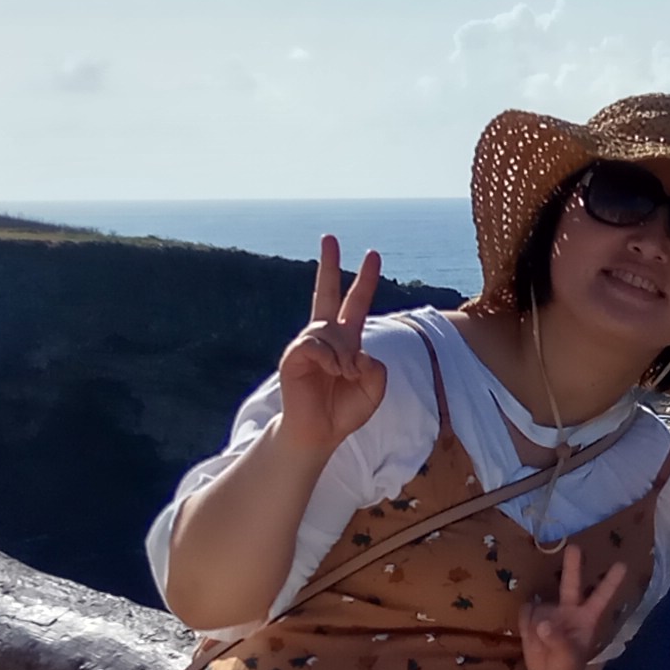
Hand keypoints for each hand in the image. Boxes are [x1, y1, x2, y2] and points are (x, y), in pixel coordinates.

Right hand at [273, 236, 388, 455]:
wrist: (320, 432)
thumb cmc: (344, 410)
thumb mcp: (375, 388)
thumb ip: (376, 367)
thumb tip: (354, 353)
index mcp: (346, 341)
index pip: (355, 303)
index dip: (365, 280)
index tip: (372, 255)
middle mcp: (325, 337)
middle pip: (326, 292)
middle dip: (328, 264)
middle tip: (330, 237)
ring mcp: (307, 344)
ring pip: (330, 331)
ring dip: (343, 355)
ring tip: (343, 375)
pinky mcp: (293, 356)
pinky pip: (316, 345)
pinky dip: (329, 360)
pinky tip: (331, 373)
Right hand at [516, 537, 630, 669]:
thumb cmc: (567, 666)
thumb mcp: (568, 658)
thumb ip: (557, 641)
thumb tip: (544, 623)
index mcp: (587, 618)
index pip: (601, 598)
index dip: (611, 582)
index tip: (623, 564)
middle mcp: (569, 609)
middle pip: (571, 584)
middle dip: (573, 565)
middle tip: (575, 546)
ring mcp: (550, 611)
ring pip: (542, 606)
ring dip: (539, 619)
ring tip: (541, 641)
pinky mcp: (532, 615)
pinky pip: (527, 613)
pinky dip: (527, 624)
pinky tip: (531, 636)